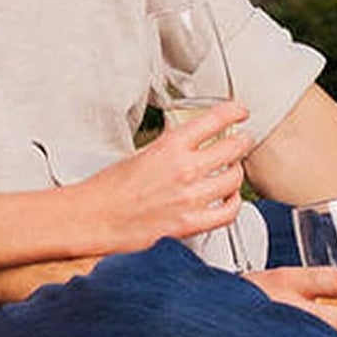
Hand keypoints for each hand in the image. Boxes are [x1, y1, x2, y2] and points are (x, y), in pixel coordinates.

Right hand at [76, 99, 253, 250]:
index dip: (234, 112)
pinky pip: (228, 212)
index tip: (240, 112)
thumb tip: (187, 144)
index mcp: (169, 147)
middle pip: (233, 147)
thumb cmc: (109, 189)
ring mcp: (189, 197)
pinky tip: (228, 199)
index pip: (214, 120)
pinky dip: (234, 203)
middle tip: (242, 141)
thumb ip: (169, 149)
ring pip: (234, 178)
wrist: (94, 218)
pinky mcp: (190, 223)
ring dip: (237, 172)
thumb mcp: (140, 154)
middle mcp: (183, 169)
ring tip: (233, 170)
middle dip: (242, 142)